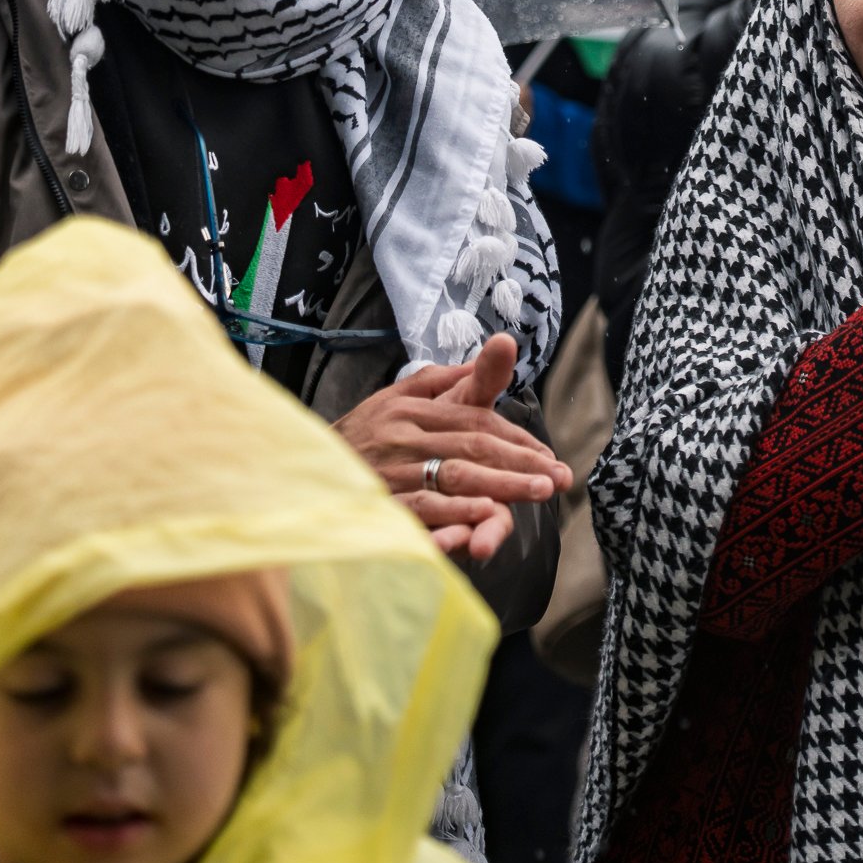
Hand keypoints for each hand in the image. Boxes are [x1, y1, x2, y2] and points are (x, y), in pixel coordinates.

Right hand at [334, 333, 572, 560]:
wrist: (304, 472)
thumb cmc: (365, 435)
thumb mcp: (400, 398)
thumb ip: (448, 379)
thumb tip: (499, 348)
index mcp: (412, 407)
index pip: (474, 419)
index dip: (514, 439)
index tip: (548, 458)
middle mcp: (403, 434)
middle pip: (472, 444)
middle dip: (520, 461)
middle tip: (559, 477)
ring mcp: (389, 470)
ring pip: (453, 474)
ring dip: (499, 484)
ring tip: (538, 491)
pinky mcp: (378, 503)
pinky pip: (421, 506)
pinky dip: (454, 511)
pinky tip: (485, 514)